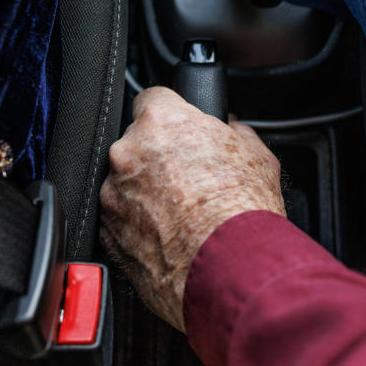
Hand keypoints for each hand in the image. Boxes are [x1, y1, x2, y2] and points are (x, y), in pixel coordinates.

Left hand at [99, 87, 285, 330]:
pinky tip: (169, 233)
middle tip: (189, 176)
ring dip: (146, 191)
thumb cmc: (242, 213)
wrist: (230, 269)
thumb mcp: (257, 156)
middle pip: (138, 141)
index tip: (179, 127)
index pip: (153, 97)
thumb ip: (236, 133)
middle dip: (159, 155)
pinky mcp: (107, 231)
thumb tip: (233, 131)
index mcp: (162, 122)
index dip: (170, 113)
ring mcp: (113, 193)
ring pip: (126, 181)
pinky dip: (138, 222)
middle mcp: (129, 152)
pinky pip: (120, 217)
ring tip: (182, 212)